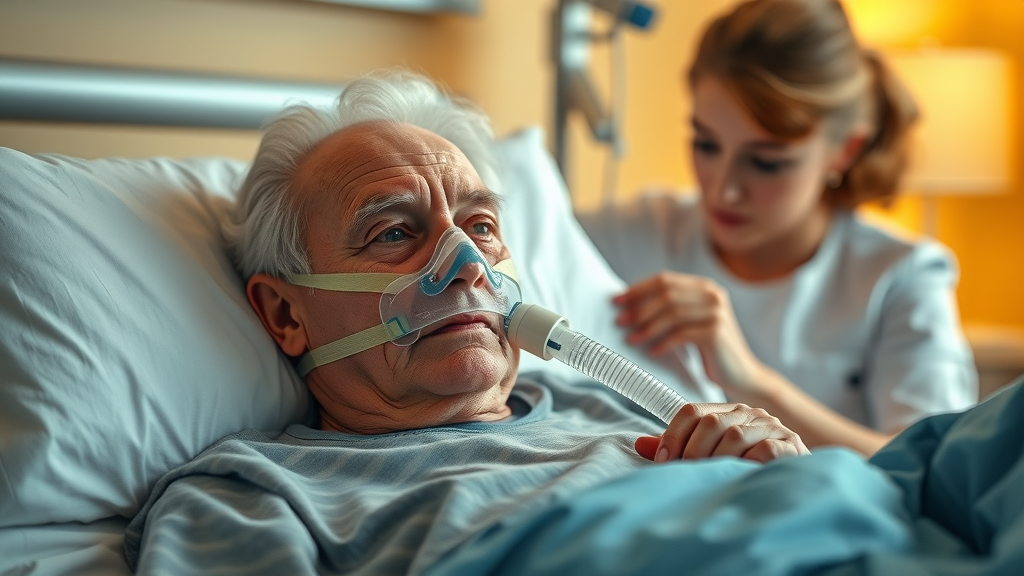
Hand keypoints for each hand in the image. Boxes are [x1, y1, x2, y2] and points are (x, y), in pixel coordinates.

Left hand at [614, 272, 767, 396]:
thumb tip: (629, 304)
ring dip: (647, 327)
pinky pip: (680, 335)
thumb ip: (671, 309)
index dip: (638, 289)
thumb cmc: (710, 351)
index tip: (617, 300)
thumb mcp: (691, 323)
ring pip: (671, 314)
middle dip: (639, 307)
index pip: (665, 280)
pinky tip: (653, 352)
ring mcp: (717, 312)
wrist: (742, 375)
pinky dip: (663, 343)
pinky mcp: (716, 332)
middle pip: (666, 294)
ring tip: (631, 340)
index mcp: (705, 287)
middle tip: (620, 321)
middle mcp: (713, 294)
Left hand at [634, 402, 809, 463]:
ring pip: (734, 436)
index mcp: (728, 412)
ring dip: (717, 461)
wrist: (798, 481)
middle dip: (693, 452)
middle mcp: (750, 414)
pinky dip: (747, 464)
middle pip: (711, 423)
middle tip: (688, 474)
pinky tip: (740, 475)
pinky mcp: (791, 445)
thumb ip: (678, 448)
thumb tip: (639, 444)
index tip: (664, 461)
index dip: (673, 435)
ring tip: (712, 478)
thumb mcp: (711, 455)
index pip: (692, 411)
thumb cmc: (747, 468)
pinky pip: (764, 450)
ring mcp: (772, 428)